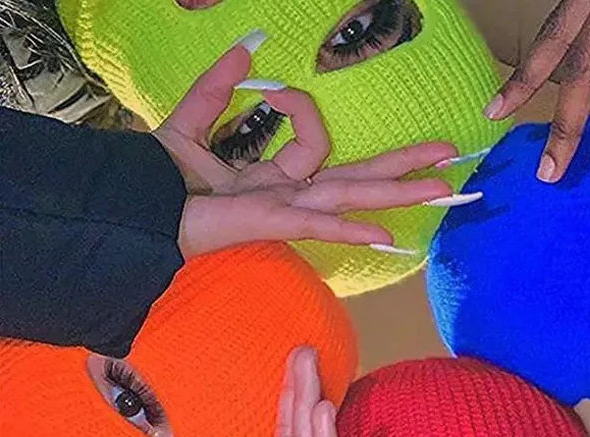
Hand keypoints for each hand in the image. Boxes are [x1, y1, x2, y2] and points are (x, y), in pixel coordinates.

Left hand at [153, 44, 457, 257]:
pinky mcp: (275, 222)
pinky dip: (352, 229)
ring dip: (401, 192)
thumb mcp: (193, 120)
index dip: (298, 105)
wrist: (139, 208)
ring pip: (354, 197)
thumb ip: (220, 86)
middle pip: (359, 179)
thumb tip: (249, 48)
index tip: (268, 87)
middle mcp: (292, 196)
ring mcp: (288, 211)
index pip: (314, 139)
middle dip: (404, 168)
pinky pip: (320, 224)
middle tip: (449, 157)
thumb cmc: (162, 178)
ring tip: (444, 186)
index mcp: (277, 177)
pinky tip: (388, 235)